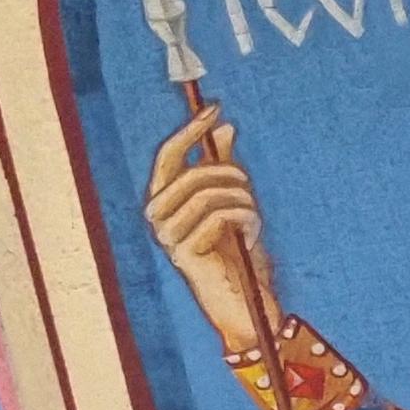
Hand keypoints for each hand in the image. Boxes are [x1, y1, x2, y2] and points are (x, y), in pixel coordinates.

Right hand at [142, 106, 290, 394]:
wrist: (245, 300)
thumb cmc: (238, 251)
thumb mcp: (234, 200)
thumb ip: (224, 165)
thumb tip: (225, 125)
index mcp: (162, 199)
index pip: (168, 155)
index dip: (190, 130)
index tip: (215, 108)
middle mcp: (156, 217)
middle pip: (191, 173)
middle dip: (229, 173)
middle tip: (249, 186)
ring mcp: (166, 236)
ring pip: (209, 193)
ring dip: (242, 199)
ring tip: (252, 215)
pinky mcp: (184, 253)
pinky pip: (221, 216)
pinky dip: (246, 218)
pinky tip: (251, 234)